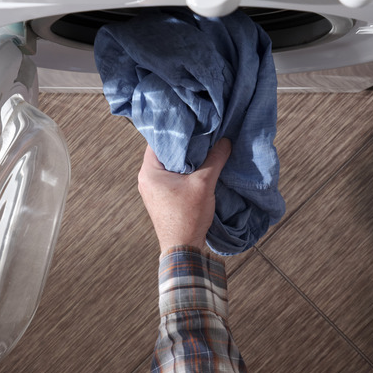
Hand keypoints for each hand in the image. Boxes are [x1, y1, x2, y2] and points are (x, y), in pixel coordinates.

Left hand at [137, 138, 231, 254]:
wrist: (183, 249)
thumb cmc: (188, 217)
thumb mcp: (204, 184)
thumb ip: (215, 159)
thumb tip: (225, 141)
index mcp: (149, 172)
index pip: (158, 141)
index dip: (176, 131)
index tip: (192, 123)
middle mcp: (146, 179)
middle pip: (165, 152)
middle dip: (184, 145)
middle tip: (202, 133)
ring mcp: (153, 190)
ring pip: (170, 165)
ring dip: (186, 159)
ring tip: (204, 149)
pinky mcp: (162, 198)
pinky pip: (173, 177)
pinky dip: (185, 171)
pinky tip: (201, 168)